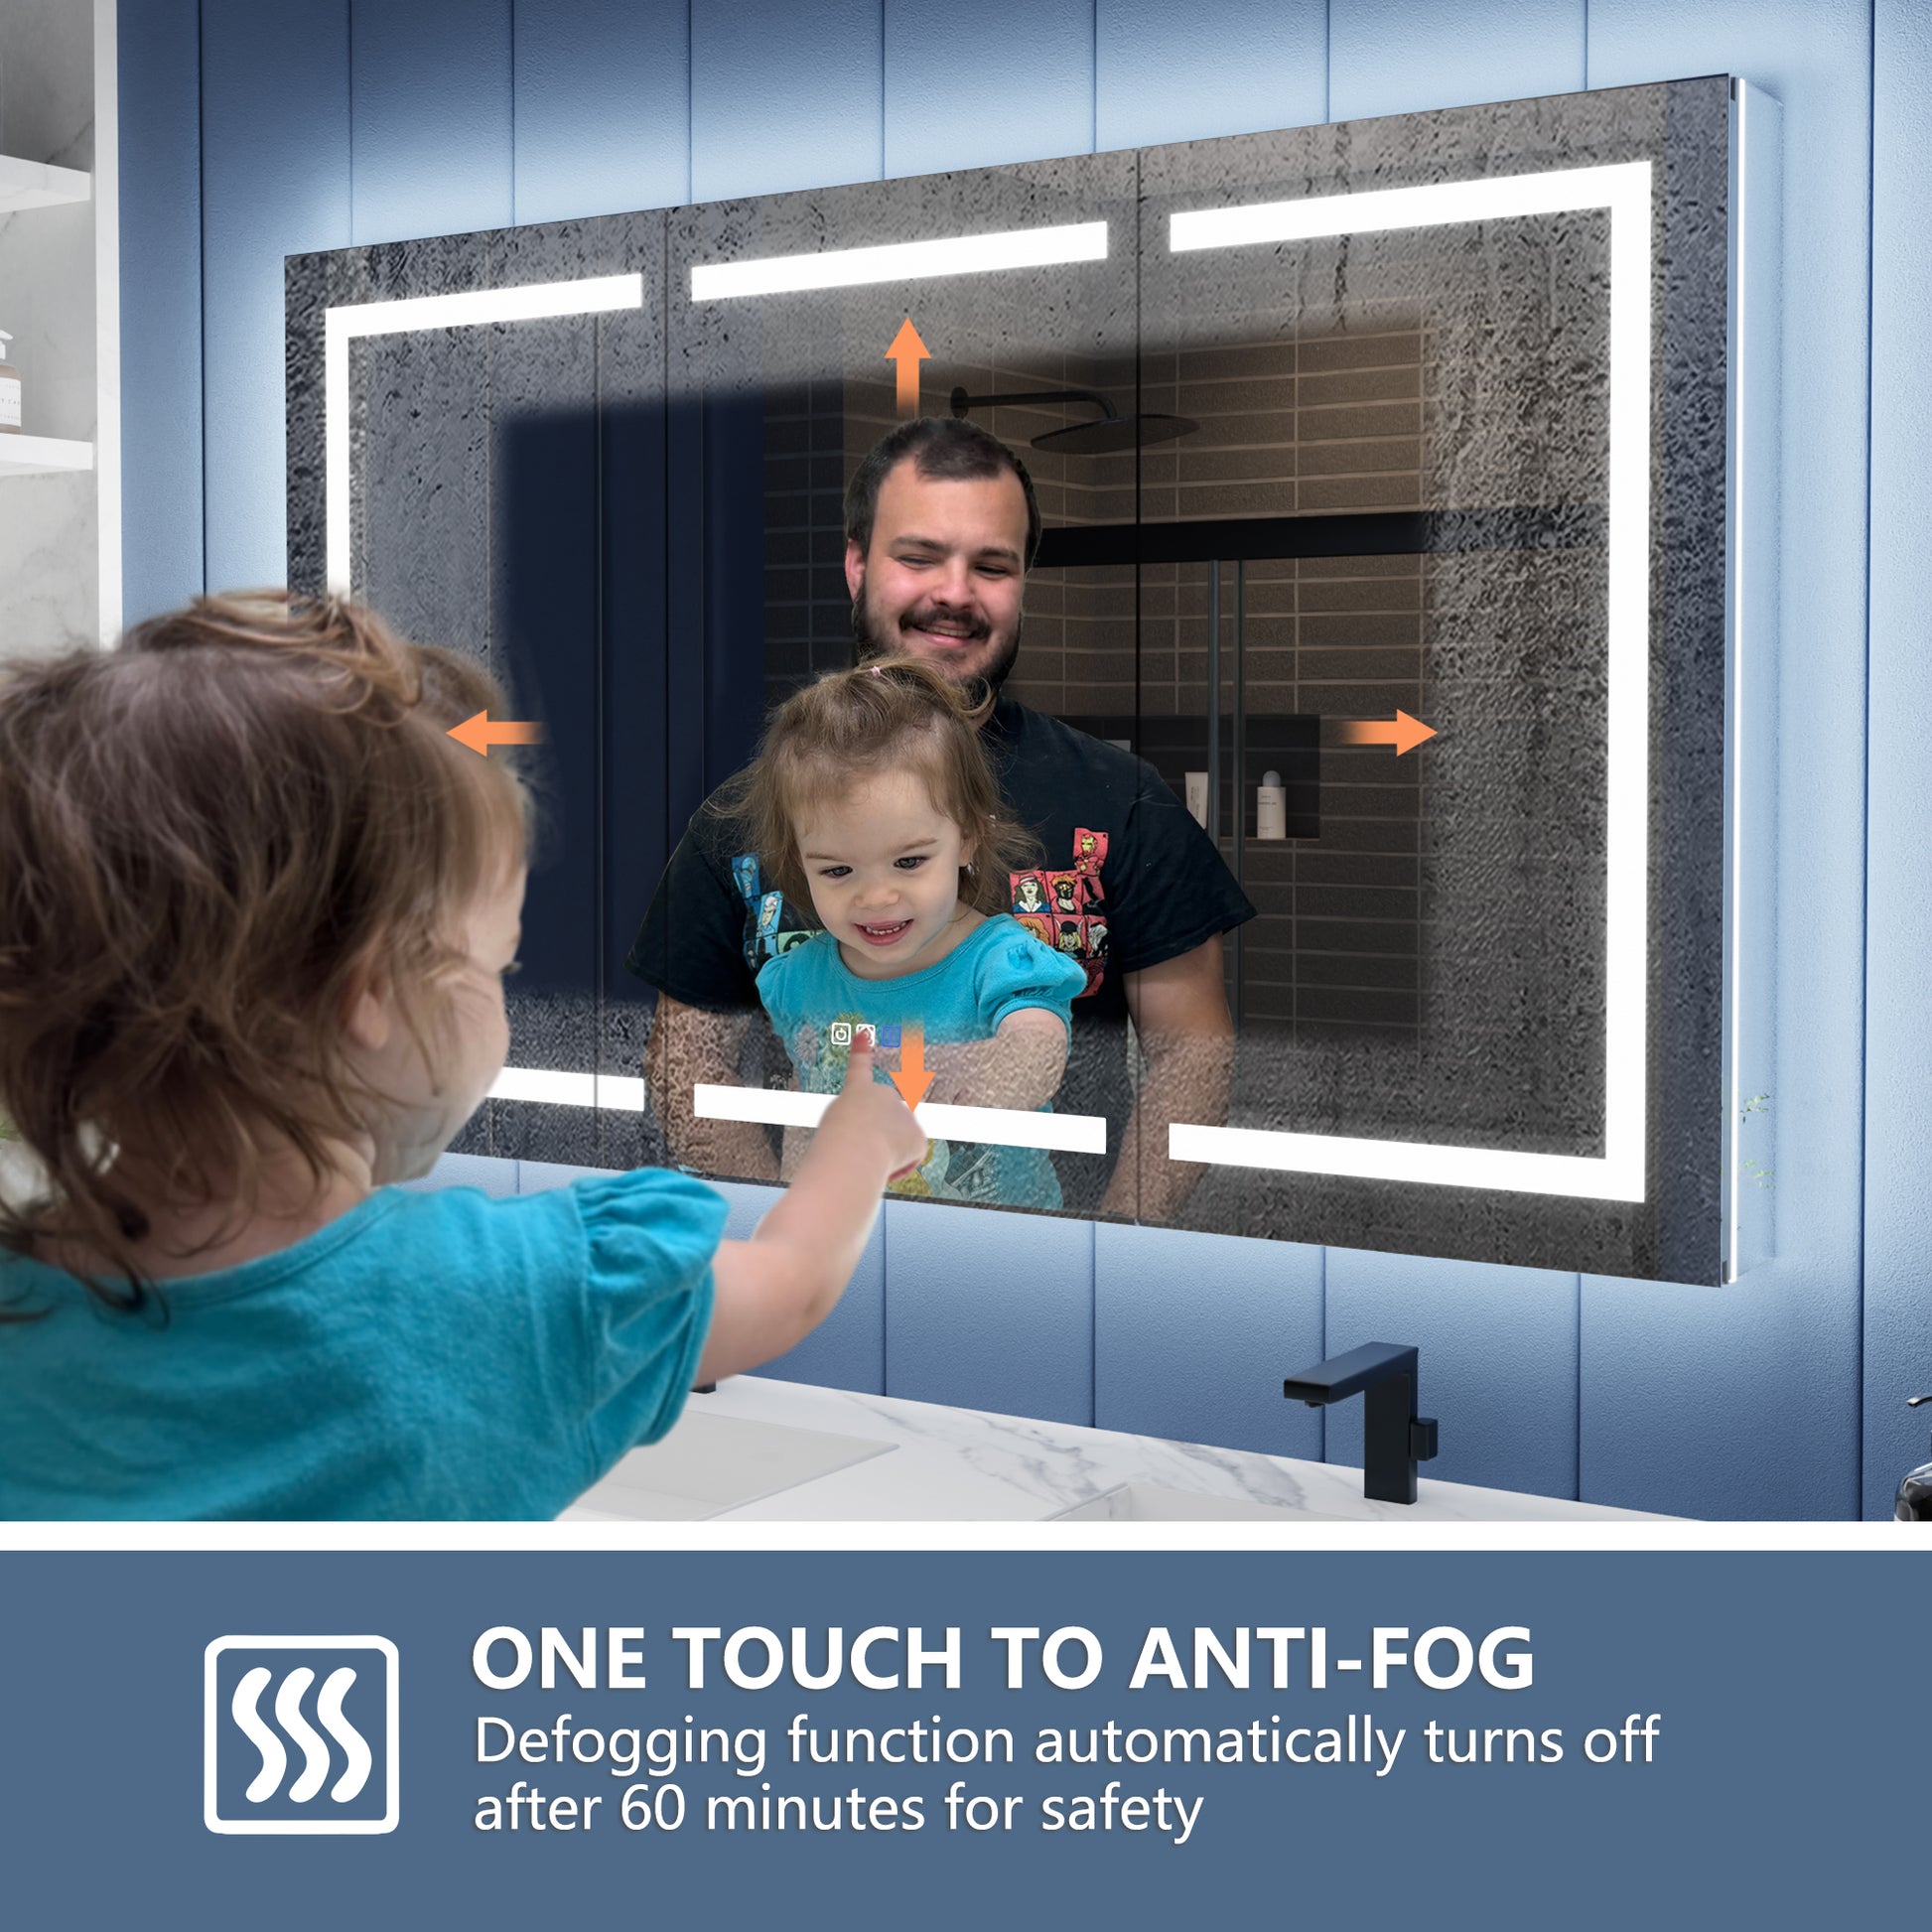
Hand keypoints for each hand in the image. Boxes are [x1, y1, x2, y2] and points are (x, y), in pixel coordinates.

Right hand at [819, 1039, 927, 1182]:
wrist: (854, 1150)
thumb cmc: (835, 1143)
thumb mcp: (833, 1124)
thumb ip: (854, 1122)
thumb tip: (874, 1140)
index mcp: (857, 1090)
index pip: (858, 1068)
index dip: (860, 1051)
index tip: (863, 1034)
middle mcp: (885, 1095)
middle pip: (883, 1120)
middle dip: (877, 1135)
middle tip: (860, 1148)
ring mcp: (905, 1113)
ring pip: (895, 1142)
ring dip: (885, 1153)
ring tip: (869, 1156)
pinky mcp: (919, 1137)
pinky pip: (907, 1159)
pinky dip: (898, 1167)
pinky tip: (885, 1165)